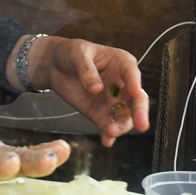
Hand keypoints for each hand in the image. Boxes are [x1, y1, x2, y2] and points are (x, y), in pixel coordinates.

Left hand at [31, 36, 149, 147]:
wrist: (54, 65)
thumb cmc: (71, 53)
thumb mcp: (78, 54)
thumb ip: (87, 70)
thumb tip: (97, 89)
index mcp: (122, 64)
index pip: (132, 75)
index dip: (135, 85)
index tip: (136, 94)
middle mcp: (122, 84)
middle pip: (135, 100)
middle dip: (139, 113)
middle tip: (141, 125)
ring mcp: (112, 100)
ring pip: (123, 116)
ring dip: (121, 125)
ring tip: (112, 132)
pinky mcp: (99, 112)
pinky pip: (107, 124)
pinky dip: (108, 134)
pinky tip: (107, 141)